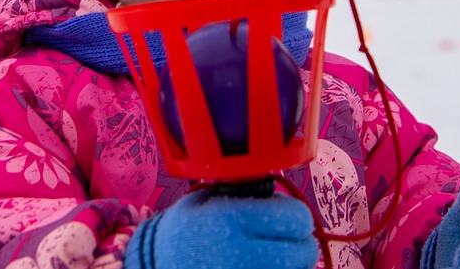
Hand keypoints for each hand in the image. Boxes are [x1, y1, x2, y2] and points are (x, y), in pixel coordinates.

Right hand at [125, 190, 318, 268]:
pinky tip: (266, 267)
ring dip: (293, 263)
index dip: (297, 217)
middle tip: (288, 240)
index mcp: (233, 219)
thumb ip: (245, 197)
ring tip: (275, 256)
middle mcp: (241, 253)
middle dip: (301, 243)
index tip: (288, 217)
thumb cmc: (185, 230)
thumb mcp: (208, 200)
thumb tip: (282, 200)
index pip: (295, 218)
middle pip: (303, 251)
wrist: (156, 264)